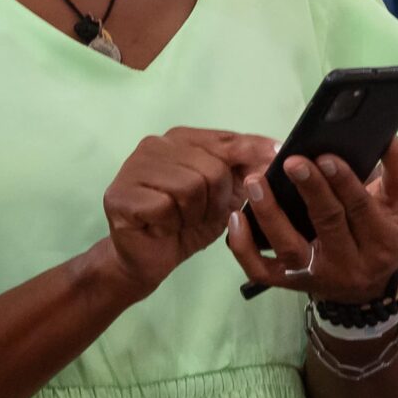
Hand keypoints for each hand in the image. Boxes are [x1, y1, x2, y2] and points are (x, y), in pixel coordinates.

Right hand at [96, 128, 276, 298]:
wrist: (146, 259)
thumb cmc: (184, 224)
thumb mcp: (223, 196)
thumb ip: (244, 170)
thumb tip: (276, 150)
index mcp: (180, 139)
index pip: (225, 139)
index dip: (252, 150)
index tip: (277, 154)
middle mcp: (154, 145)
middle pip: (211, 168)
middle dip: (216, 200)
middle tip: (201, 214)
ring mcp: (133, 167)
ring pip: (189, 187)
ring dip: (193, 214)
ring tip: (181, 220)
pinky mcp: (120, 195)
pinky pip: (165, 207)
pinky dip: (170, 224)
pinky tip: (161, 227)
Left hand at [229, 136, 397, 303]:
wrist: (366, 291)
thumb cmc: (380, 236)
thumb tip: (391, 137)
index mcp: (381, 240)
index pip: (361, 208)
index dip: (344, 182)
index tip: (325, 156)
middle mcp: (350, 262)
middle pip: (327, 223)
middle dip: (310, 190)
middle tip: (292, 161)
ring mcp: (316, 275)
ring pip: (290, 248)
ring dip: (270, 214)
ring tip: (255, 182)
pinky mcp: (290, 284)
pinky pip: (262, 270)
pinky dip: (244, 248)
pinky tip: (236, 219)